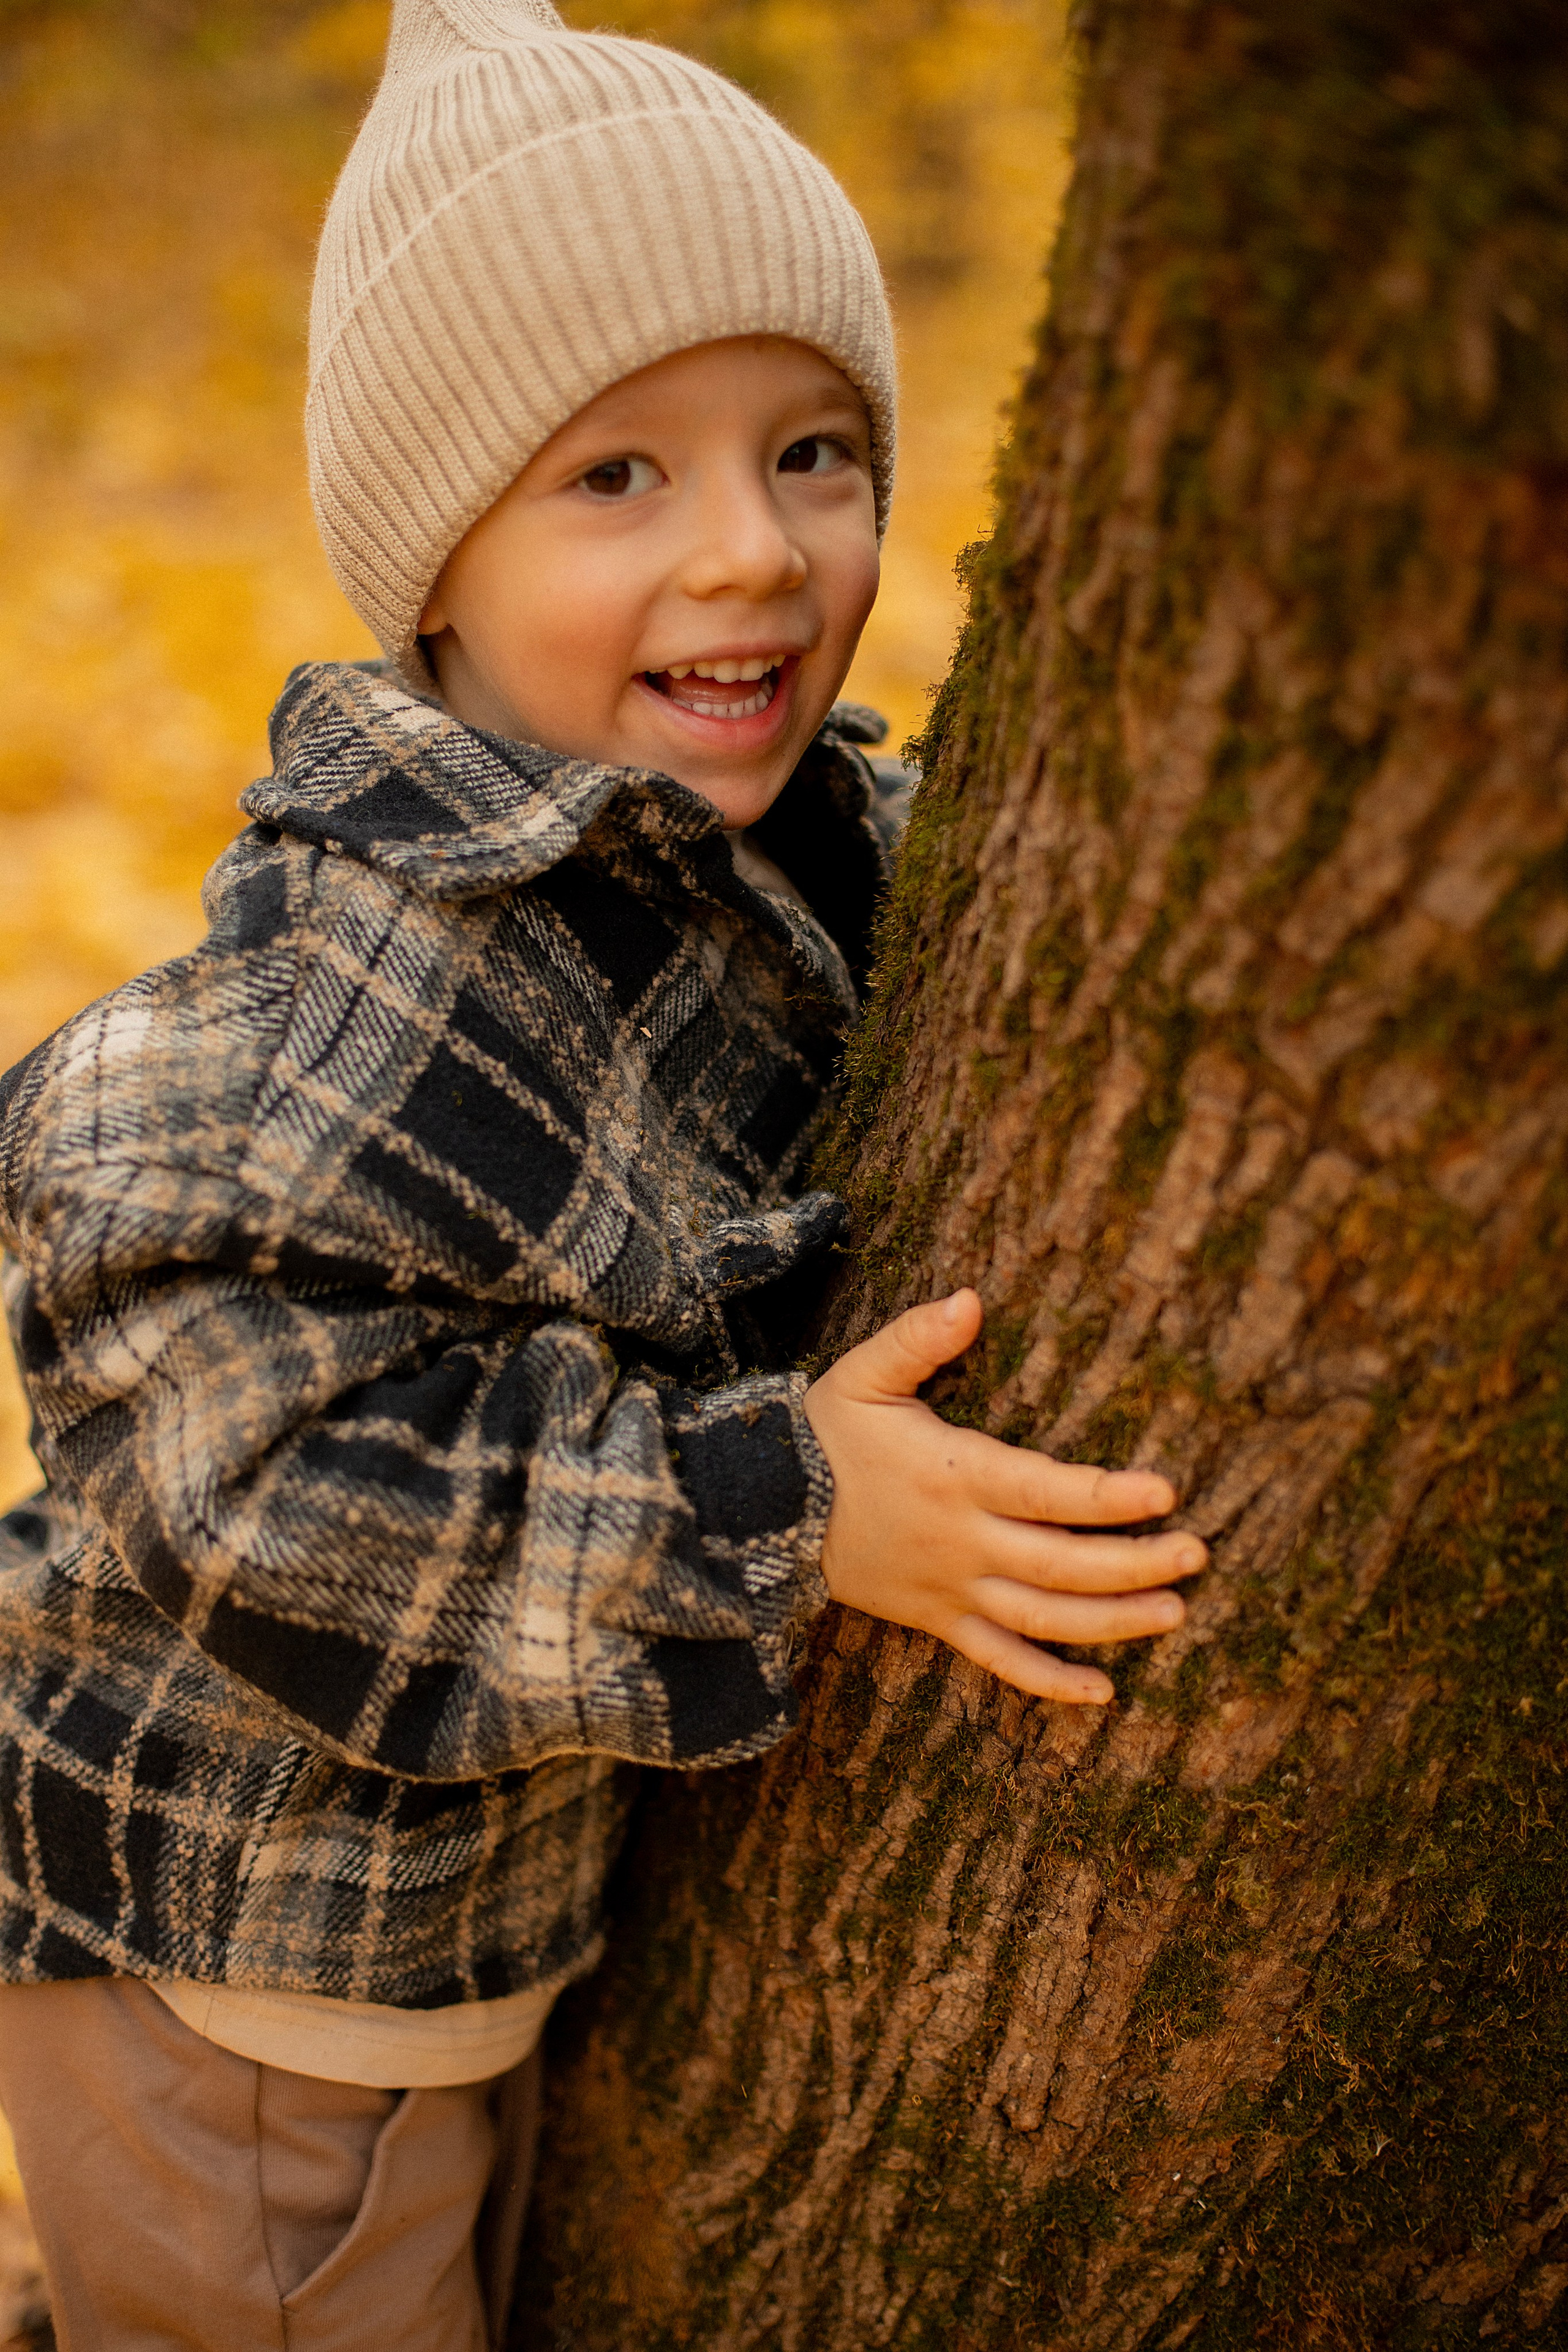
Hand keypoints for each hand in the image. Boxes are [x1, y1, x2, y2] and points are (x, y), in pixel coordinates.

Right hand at [803, 1289, 1205, 1703]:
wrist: (760, 1512)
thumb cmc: (823, 1433)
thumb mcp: (862, 1373)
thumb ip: (917, 1336)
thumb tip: (971, 1298)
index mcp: (952, 1476)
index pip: (1045, 1492)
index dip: (1106, 1496)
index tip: (1164, 1492)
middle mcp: (960, 1542)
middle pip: (1061, 1564)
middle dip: (1134, 1563)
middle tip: (1197, 1553)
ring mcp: (950, 1589)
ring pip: (1044, 1618)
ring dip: (1114, 1621)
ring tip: (1176, 1612)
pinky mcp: (935, 1621)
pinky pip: (999, 1661)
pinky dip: (1050, 1683)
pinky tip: (1104, 1693)